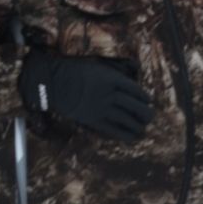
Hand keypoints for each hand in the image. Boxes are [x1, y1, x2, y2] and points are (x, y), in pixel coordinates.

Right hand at [19, 53, 151, 140]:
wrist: (52, 82)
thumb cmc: (75, 71)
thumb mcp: (99, 66)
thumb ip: (116, 72)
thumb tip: (134, 73)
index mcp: (112, 79)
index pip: (136, 90)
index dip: (144, 97)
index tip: (148, 101)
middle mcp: (109, 93)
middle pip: (136, 106)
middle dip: (146, 113)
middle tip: (150, 116)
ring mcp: (101, 107)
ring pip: (127, 119)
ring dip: (138, 125)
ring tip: (143, 128)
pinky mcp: (92, 120)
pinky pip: (113, 129)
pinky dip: (126, 134)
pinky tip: (133, 137)